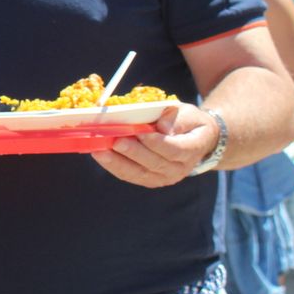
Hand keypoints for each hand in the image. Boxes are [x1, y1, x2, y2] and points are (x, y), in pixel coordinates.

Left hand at [91, 104, 214, 187]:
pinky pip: (130, 175)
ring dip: (117, 162)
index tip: (141, 133)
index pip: (174, 149)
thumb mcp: (190, 114)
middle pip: (154, 163)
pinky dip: (113, 165)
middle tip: (115, 140)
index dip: (157, 143)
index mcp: (193, 149)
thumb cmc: (189, 122)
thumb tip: (162, 127)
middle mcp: (179, 168)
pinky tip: (100, 155)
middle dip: (133, 152)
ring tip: (100, 150)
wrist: (194, 140)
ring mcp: (164, 177)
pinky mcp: (149, 180)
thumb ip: (177, 119)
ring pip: (139, 173)